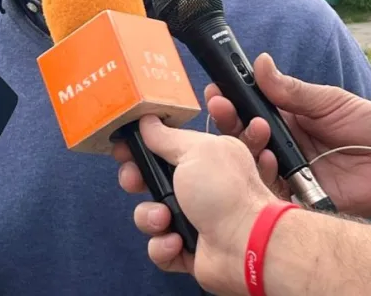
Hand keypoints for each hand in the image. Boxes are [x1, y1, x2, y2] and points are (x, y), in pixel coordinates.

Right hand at [113, 115, 276, 294]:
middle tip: (134, 180)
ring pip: (149, 215)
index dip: (140, 147)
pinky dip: (163, 246)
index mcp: (201, 159)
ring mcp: (191, 219)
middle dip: (135, 180)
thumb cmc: (225, 192)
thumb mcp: (194, 151)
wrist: (246, 244)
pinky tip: (176, 242)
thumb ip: (166, 136)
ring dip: (150, 217)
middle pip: (148, 180)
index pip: (161, 148)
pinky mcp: (187, 249)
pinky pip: (158, 247)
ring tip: (164, 219)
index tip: (124, 147)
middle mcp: (195, 188)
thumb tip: (147, 121)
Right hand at [207, 53, 370, 218]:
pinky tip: (266, 159)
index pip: (248, 109)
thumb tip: (260, 63)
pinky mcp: (297, 198)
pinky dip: (262, 175)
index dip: (229, 99)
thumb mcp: (329, 101)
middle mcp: (280, 147)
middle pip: (241, 136)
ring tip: (255, 129)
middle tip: (221, 106)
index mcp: (285, 120)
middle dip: (227, 120)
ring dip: (243, 144)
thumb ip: (293, 89)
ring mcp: (287, 173)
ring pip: (249, 163)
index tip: (216, 88)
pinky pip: (269, 190)